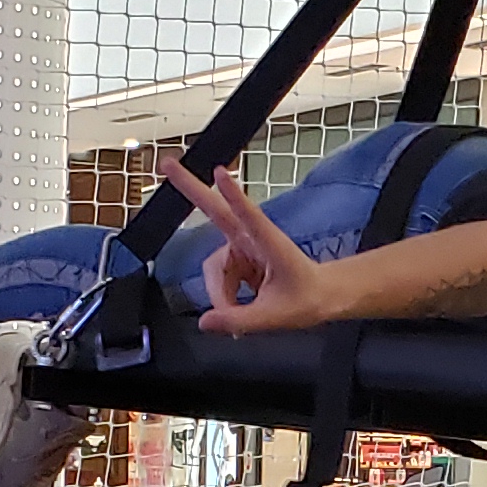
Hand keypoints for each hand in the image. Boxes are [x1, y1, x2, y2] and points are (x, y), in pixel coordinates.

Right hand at [162, 160, 338, 334]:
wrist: (319, 297)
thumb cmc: (307, 298)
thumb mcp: (274, 318)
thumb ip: (239, 321)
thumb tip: (206, 321)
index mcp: (270, 243)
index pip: (249, 215)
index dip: (234, 195)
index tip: (220, 174)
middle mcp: (251, 239)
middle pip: (214, 211)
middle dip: (189, 187)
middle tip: (166, 164)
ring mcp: (241, 247)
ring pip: (213, 270)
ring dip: (221, 295)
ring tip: (241, 314)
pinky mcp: (235, 258)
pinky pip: (217, 280)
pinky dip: (223, 298)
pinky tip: (238, 307)